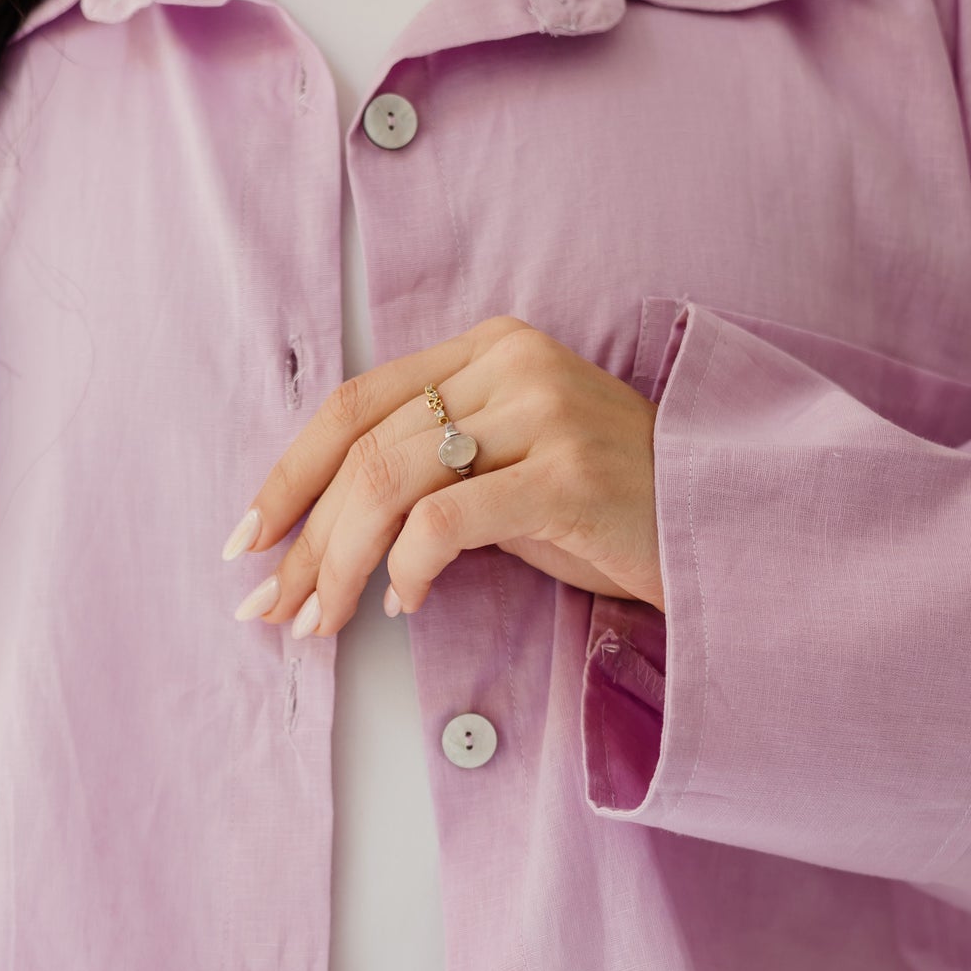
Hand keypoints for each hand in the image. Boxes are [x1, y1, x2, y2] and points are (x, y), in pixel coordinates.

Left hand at [222, 316, 662, 633]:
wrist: (722, 528)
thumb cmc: (609, 510)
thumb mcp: (509, 470)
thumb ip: (430, 473)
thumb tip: (324, 539)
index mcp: (488, 348)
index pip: (355, 403)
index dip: (289, 474)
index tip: (248, 538)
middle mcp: (510, 363)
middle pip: (362, 446)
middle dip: (304, 537)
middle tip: (271, 607)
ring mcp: (541, 412)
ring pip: (389, 480)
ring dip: (339, 563)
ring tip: (321, 621)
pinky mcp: (565, 473)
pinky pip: (445, 519)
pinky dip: (408, 568)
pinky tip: (406, 603)